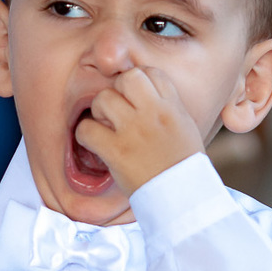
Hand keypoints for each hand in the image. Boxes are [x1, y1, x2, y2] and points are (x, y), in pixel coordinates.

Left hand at [74, 67, 204, 196]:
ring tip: (107, 130)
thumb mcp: (185, 126)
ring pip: (103, 99)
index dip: (139, 83)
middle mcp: (154, 113)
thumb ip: (167, 106)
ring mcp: (134, 131)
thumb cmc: (183, 165)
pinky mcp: (117, 151)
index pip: (150, 73)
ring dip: (99, 113)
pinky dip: (86, 136)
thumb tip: (144, 92)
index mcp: (173, 106)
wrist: (182, 197)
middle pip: (126, 78)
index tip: (137, 101)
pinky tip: (96, 146)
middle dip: (117, 92)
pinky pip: (87, 129)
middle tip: (118, 114)